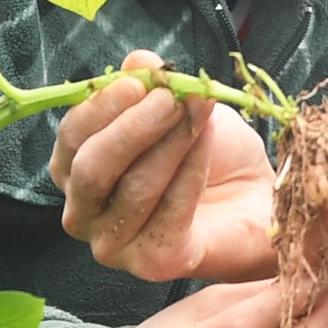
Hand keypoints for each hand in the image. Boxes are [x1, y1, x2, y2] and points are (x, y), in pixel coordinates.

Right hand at [53, 54, 293, 285]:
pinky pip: (169, 212)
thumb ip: (152, 84)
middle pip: (92, 168)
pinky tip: (206, 146)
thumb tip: (140, 62)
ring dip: (170, 144)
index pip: (71, 138)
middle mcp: (83, 213)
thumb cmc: (210, 155)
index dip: (102, 107)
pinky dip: (190, 172)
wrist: (256, 199)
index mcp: (76, 171)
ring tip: (199, 114)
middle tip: (172, 98)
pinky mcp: (151, 264)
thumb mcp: (179, 106)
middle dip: (134, 128)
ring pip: (134, 188)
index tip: (140, 82)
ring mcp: (112, 245)